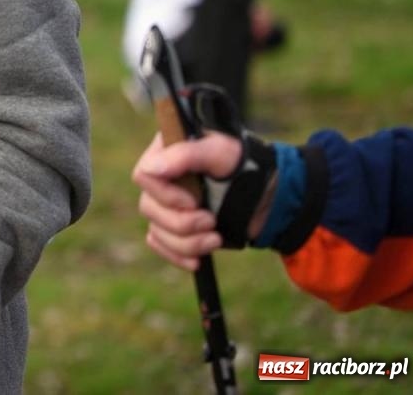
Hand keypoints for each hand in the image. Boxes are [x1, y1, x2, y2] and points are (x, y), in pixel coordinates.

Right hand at [132, 132, 244, 269]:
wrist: (269, 196)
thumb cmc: (245, 165)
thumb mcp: (219, 152)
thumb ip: (185, 155)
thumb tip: (151, 169)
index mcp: (165, 154)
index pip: (144, 177)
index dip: (166, 195)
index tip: (194, 202)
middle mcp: (161, 181)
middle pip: (149, 208)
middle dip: (181, 223)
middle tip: (211, 222)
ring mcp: (166, 206)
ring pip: (156, 231)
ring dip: (186, 243)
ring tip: (215, 239)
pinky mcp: (174, 228)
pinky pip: (160, 245)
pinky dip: (177, 256)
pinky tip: (198, 261)